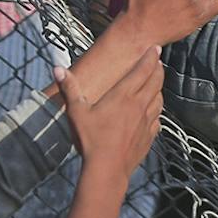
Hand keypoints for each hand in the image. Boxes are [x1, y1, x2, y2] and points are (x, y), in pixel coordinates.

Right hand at [54, 50, 162, 187]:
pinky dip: (157, 109)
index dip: (151, 57)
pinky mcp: (149, 136)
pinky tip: (153, 111)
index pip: (143, 70)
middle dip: (158, 68)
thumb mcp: (76, 112)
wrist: (107, 169)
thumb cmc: (90, 139)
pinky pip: (158, 118)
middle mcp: (140, 105)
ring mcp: (147, 121)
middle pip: (156, 81)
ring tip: (156, 83)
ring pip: (159, 98)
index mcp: (124, 95)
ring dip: (159, 88)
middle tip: (157, 61)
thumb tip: (58, 68)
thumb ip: (69, 88)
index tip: (156, 48)